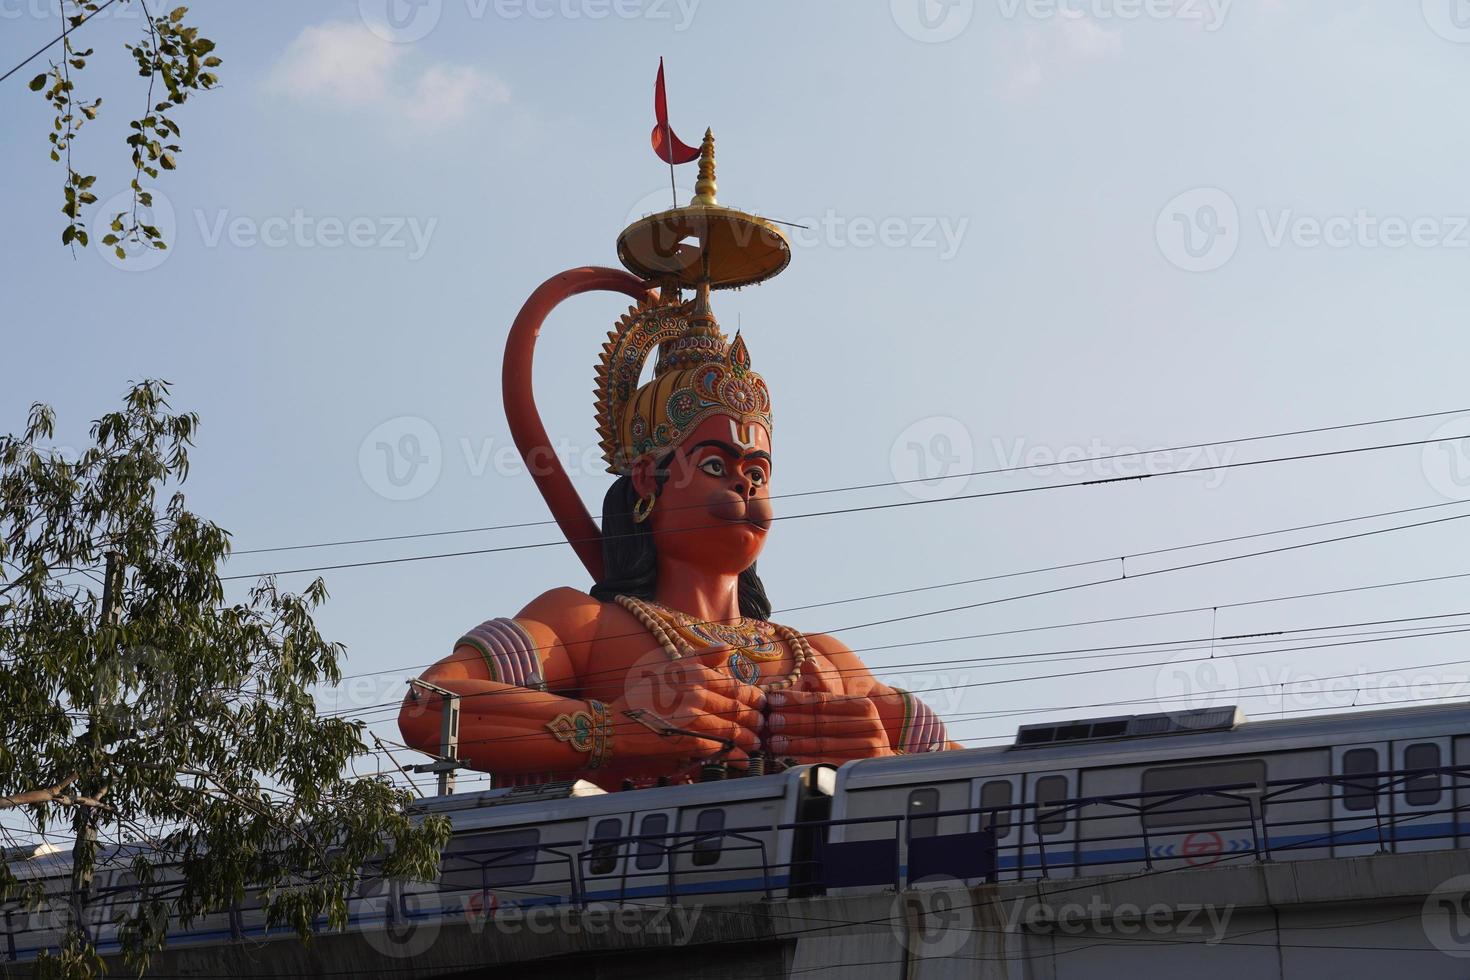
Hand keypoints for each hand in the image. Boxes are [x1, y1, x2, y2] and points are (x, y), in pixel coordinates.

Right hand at [613, 646, 766, 764]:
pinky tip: (741, 760)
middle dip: (754, 719)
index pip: (734, 686)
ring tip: (754, 743)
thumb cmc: (641, 697)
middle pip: (738, 708)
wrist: (614, 724)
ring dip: (748, 739)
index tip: (760, 703)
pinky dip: (734, 755)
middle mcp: (695, 692)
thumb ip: (701, 658)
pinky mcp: (687, 740)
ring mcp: (692, 717)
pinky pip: (719, 749)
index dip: (753, 697)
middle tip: (761, 726)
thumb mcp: (669, 669)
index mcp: (693, 673)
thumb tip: (729, 649)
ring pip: (732, 729)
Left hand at [764, 687, 892, 763]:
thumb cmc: (856, 728)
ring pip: (821, 743)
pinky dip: (807, 759)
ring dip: (794, 743)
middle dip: (792, 722)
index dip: (795, 700)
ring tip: (773, 742)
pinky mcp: (859, 766)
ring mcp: (867, 748)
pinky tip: (791, 757)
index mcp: (862, 706)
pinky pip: (828, 761)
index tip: (773, 699)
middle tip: (770, 721)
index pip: (822, 701)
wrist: (882, 759)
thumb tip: (807, 662)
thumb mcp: (844, 707)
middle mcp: (868, 725)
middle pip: (821, 722)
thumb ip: (824, 687)